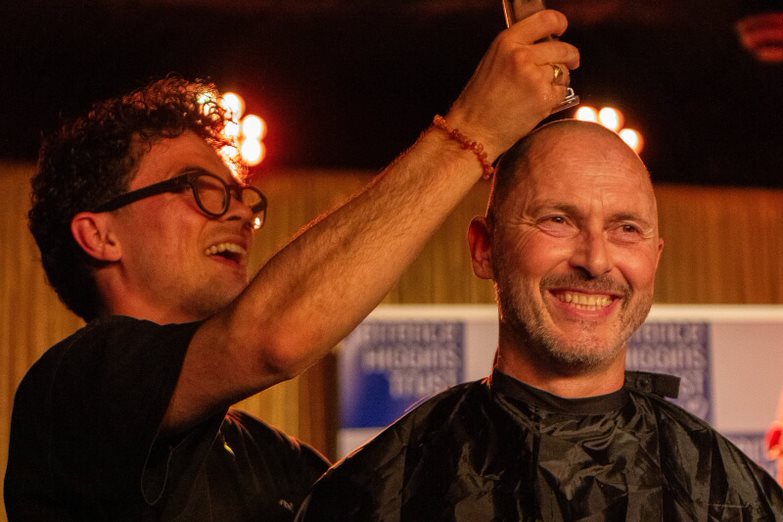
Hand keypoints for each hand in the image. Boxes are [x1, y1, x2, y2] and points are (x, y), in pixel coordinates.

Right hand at [444, 10, 579, 159]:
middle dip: (569, 56)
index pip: (545, 20)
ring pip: (563, 71)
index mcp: (507, 42)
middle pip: (562, 48)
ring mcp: (534, 77)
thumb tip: (546, 44)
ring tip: (537, 90)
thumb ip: (518, 47)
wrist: (474, 128)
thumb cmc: (480, 99)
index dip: (559, 23)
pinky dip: (555, 97)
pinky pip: (562, 91)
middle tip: (570, 62)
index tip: (561, 29)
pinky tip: (537, 102)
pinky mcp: (544, 97)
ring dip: (558, 79)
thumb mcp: (493, 60)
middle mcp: (521, 56)